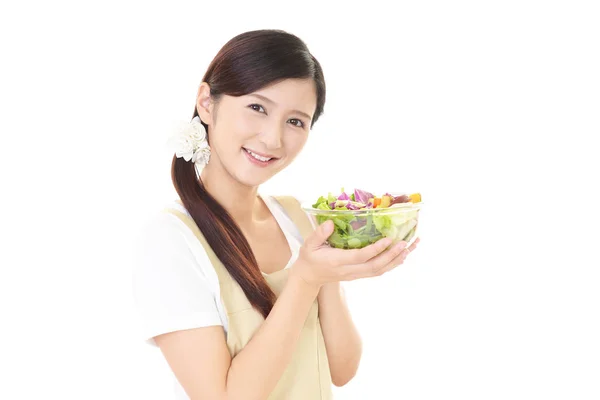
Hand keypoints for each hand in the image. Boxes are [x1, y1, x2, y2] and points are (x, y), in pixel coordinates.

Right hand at [290, 220, 420, 288]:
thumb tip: (331, 223)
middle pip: (376, 266)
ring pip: (380, 270)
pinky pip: (378, 271)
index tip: (389, 239)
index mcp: (338, 261)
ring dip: (397, 260)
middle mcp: (350, 270)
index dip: (376, 249)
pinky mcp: (359, 275)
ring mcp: (356, 274)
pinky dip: (392, 264)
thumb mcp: (309, 244)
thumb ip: (319, 234)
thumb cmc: (309, 258)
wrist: (309, 277)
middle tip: (407, 243)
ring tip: (411, 247)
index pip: (361, 256)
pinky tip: (402, 256)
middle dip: (393, 255)